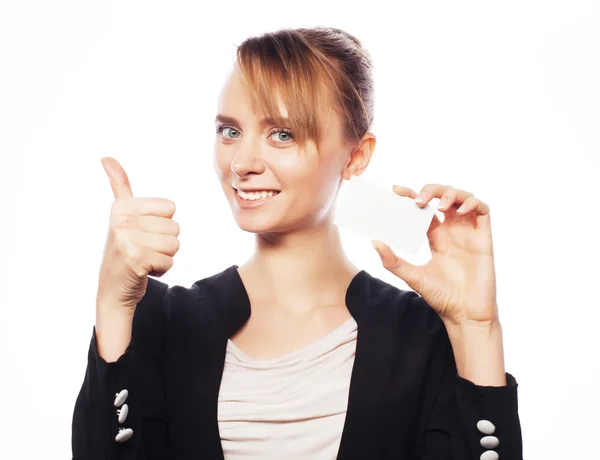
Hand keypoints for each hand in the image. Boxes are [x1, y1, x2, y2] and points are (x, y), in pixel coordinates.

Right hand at [97, 157, 180, 311]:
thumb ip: (119, 186)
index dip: (162, 224)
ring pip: (175, 244)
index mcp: (122, 206)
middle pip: (175, 227)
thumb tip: (106, 157)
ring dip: (164, 257)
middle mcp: (122, 219)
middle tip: (142, 250)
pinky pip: (170, 261)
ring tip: (144, 259)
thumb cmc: (124, 251)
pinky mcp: (136, 259)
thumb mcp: (122, 216)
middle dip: (164, 243)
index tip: (142, 233)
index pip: (170, 208)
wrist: (112, 290)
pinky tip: (144, 271)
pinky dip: (161, 270)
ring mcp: (127, 239)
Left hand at [371, 184, 497, 325]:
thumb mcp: (412, 277)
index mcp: (436, 237)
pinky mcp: (484, 238)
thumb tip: (374, 242)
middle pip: (444, 197)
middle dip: (431, 190)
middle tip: (418, 199)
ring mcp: (468, 233)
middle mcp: (452, 231)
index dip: (412, 195)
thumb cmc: (441, 297)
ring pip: (463, 198)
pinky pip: (483, 210)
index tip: (396, 190)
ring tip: (439, 205)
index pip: (424, 209)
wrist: (465, 315)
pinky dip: (472, 203)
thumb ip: (393, 261)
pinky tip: (459, 211)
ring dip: (451, 194)